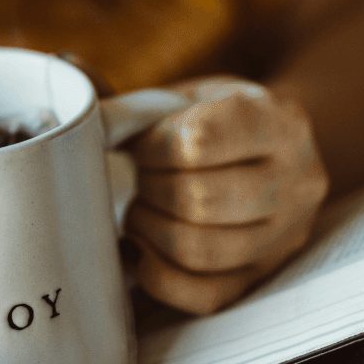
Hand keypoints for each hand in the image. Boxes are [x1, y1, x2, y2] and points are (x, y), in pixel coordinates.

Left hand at [123, 76, 328, 314]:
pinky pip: (203, 296)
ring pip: (199, 251)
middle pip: (199, 200)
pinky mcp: (263, 279)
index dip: (153, 146)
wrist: (278, 155)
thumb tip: (66, 67)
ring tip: (142, 208)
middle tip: (141, 177)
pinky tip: (142, 249)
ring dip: (150, 230)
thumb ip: (132, 98)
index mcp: (280, 122)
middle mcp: (297, 181)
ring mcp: (285, 237)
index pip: (200, 141)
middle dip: (151, 189)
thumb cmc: (217, 123)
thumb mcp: (189, 98)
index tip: (143, 143)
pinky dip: (157, 275)